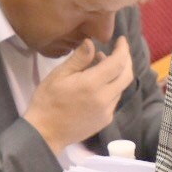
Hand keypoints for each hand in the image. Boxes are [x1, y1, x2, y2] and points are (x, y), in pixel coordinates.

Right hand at [24, 36, 134, 152]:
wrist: (45, 132)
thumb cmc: (48, 100)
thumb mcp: (59, 75)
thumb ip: (79, 59)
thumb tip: (92, 42)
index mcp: (92, 84)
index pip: (118, 63)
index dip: (122, 49)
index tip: (121, 39)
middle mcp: (105, 98)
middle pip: (126, 75)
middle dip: (126, 60)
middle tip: (118, 50)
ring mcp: (107, 111)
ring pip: (121, 88)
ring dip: (117, 74)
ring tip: (100, 64)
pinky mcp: (105, 120)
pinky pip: (114, 99)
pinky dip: (111, 87)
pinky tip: (98, 84)